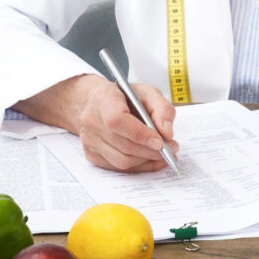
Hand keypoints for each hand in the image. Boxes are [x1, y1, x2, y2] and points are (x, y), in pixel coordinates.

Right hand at [15, 74, 177, 172]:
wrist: (85, 100)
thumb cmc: (119, 94)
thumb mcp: (143, 89)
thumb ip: (160, 107)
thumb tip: (168, 130)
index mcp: (102, 100)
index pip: (119, 122)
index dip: (142, 134)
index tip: (162, 140)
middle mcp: (91, 123)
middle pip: (123, 147)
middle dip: (152, 152)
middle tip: (173, 151)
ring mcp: (88, 142)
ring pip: (121, 162)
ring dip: (147, 163)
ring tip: (166, 156)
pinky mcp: (90, 155)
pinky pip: (116, 168)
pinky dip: (137, 168)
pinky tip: (150, 160)